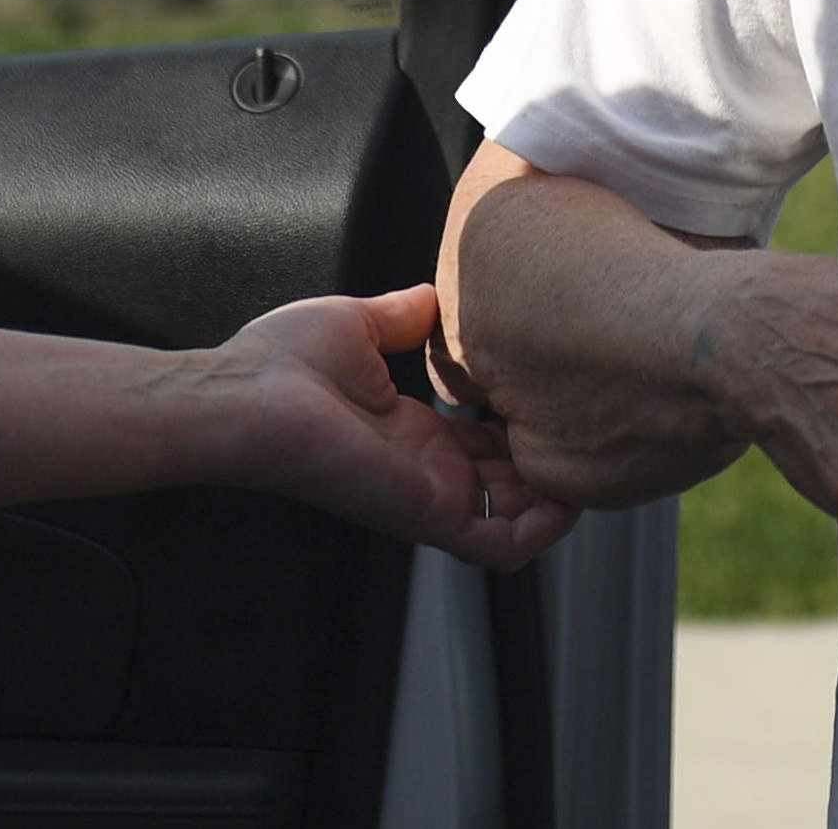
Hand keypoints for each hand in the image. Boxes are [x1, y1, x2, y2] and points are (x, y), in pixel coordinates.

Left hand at [216, 287, 577, 571]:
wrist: (245, 398)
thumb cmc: (278, 364)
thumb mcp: (358, 323)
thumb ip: (402, 316)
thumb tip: (432, 294)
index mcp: (410, 433)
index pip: (486, 442)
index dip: (525, 423)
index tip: (557, 392)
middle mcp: (425, 471)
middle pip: (510, 483)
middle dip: (552, 461)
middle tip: (589, 427)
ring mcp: (428, 496)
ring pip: (517, 518)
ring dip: (559, 495)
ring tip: (592, 457)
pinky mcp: (427, 512)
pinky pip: (500, 543)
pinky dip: (542, 529)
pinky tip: (569, 496)